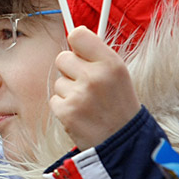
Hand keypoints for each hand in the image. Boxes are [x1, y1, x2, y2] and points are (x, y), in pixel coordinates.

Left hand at [50, 26, 140, 149]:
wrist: (124, 142)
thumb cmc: (119, 105)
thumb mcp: (118, 75)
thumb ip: (97, 56)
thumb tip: (74, 36)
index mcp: (111, 63)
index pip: (78, 35)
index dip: (76, 44)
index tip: (80, 52)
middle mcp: (94, 76)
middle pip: (61, 57)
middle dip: (70, 70)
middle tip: (86, 84)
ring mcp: (78, 95)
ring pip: (58, 81)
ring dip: (68, 91)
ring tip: (87, 103)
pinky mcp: (66, 112)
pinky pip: (54, 99)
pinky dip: (64, 107)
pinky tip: (80, 114)